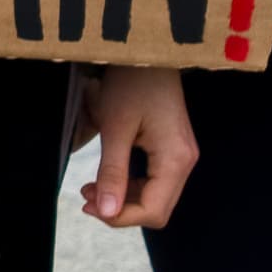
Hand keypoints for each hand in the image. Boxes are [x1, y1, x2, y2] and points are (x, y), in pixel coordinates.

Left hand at [79, 65, 197, 227]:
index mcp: (175, 159)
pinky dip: (130, 185)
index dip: (120, 217)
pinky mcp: (171, 149)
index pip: (154, 211)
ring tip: (90, 188)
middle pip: (157, 208)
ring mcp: (180, 155)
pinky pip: (153, 181)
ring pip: (155, 197)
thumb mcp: (115, 128)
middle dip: (120, 210)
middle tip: (87, 197)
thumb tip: (106, 211)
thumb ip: (112, 172)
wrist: (148, 54)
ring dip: (123, 199)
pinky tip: (106, 178)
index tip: (89, 207)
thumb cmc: (131, 83)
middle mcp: (184, 161)